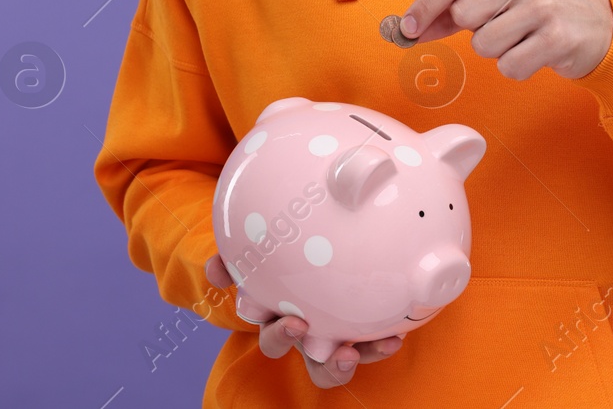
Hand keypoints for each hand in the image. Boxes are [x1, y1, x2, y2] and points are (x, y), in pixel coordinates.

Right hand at [204, 254, 402, 387]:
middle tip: (342, 349)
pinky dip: (381, 344)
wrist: (302, 248)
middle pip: (317, 365)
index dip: (280, 337)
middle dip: (326, 362)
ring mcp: (328, 335)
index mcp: (276, 317)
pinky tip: (397, 333)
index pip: (273, 338)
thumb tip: (214, 269)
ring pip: (337, 364)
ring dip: (355, 362)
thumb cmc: (274, 255)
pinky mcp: (355, 332)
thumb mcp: (253, 252)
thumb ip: (232, 259)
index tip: (297, 324)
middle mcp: (302, 333)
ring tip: (383, 347)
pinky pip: (368, 346)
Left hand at [400, 0, 612, 80]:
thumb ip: (456, 4)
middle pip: (463, 13)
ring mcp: (545, 4)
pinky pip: (508, 66)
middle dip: (472, 29)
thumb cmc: (539, 6)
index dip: (424, 5)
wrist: (600, 27)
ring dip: (495, 49)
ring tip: (522, 35)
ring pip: (483, 43)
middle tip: (501, 23)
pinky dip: (516, 66)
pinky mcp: (558, 37)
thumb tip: (410, 28)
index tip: (407, 29)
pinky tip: (535, 51)